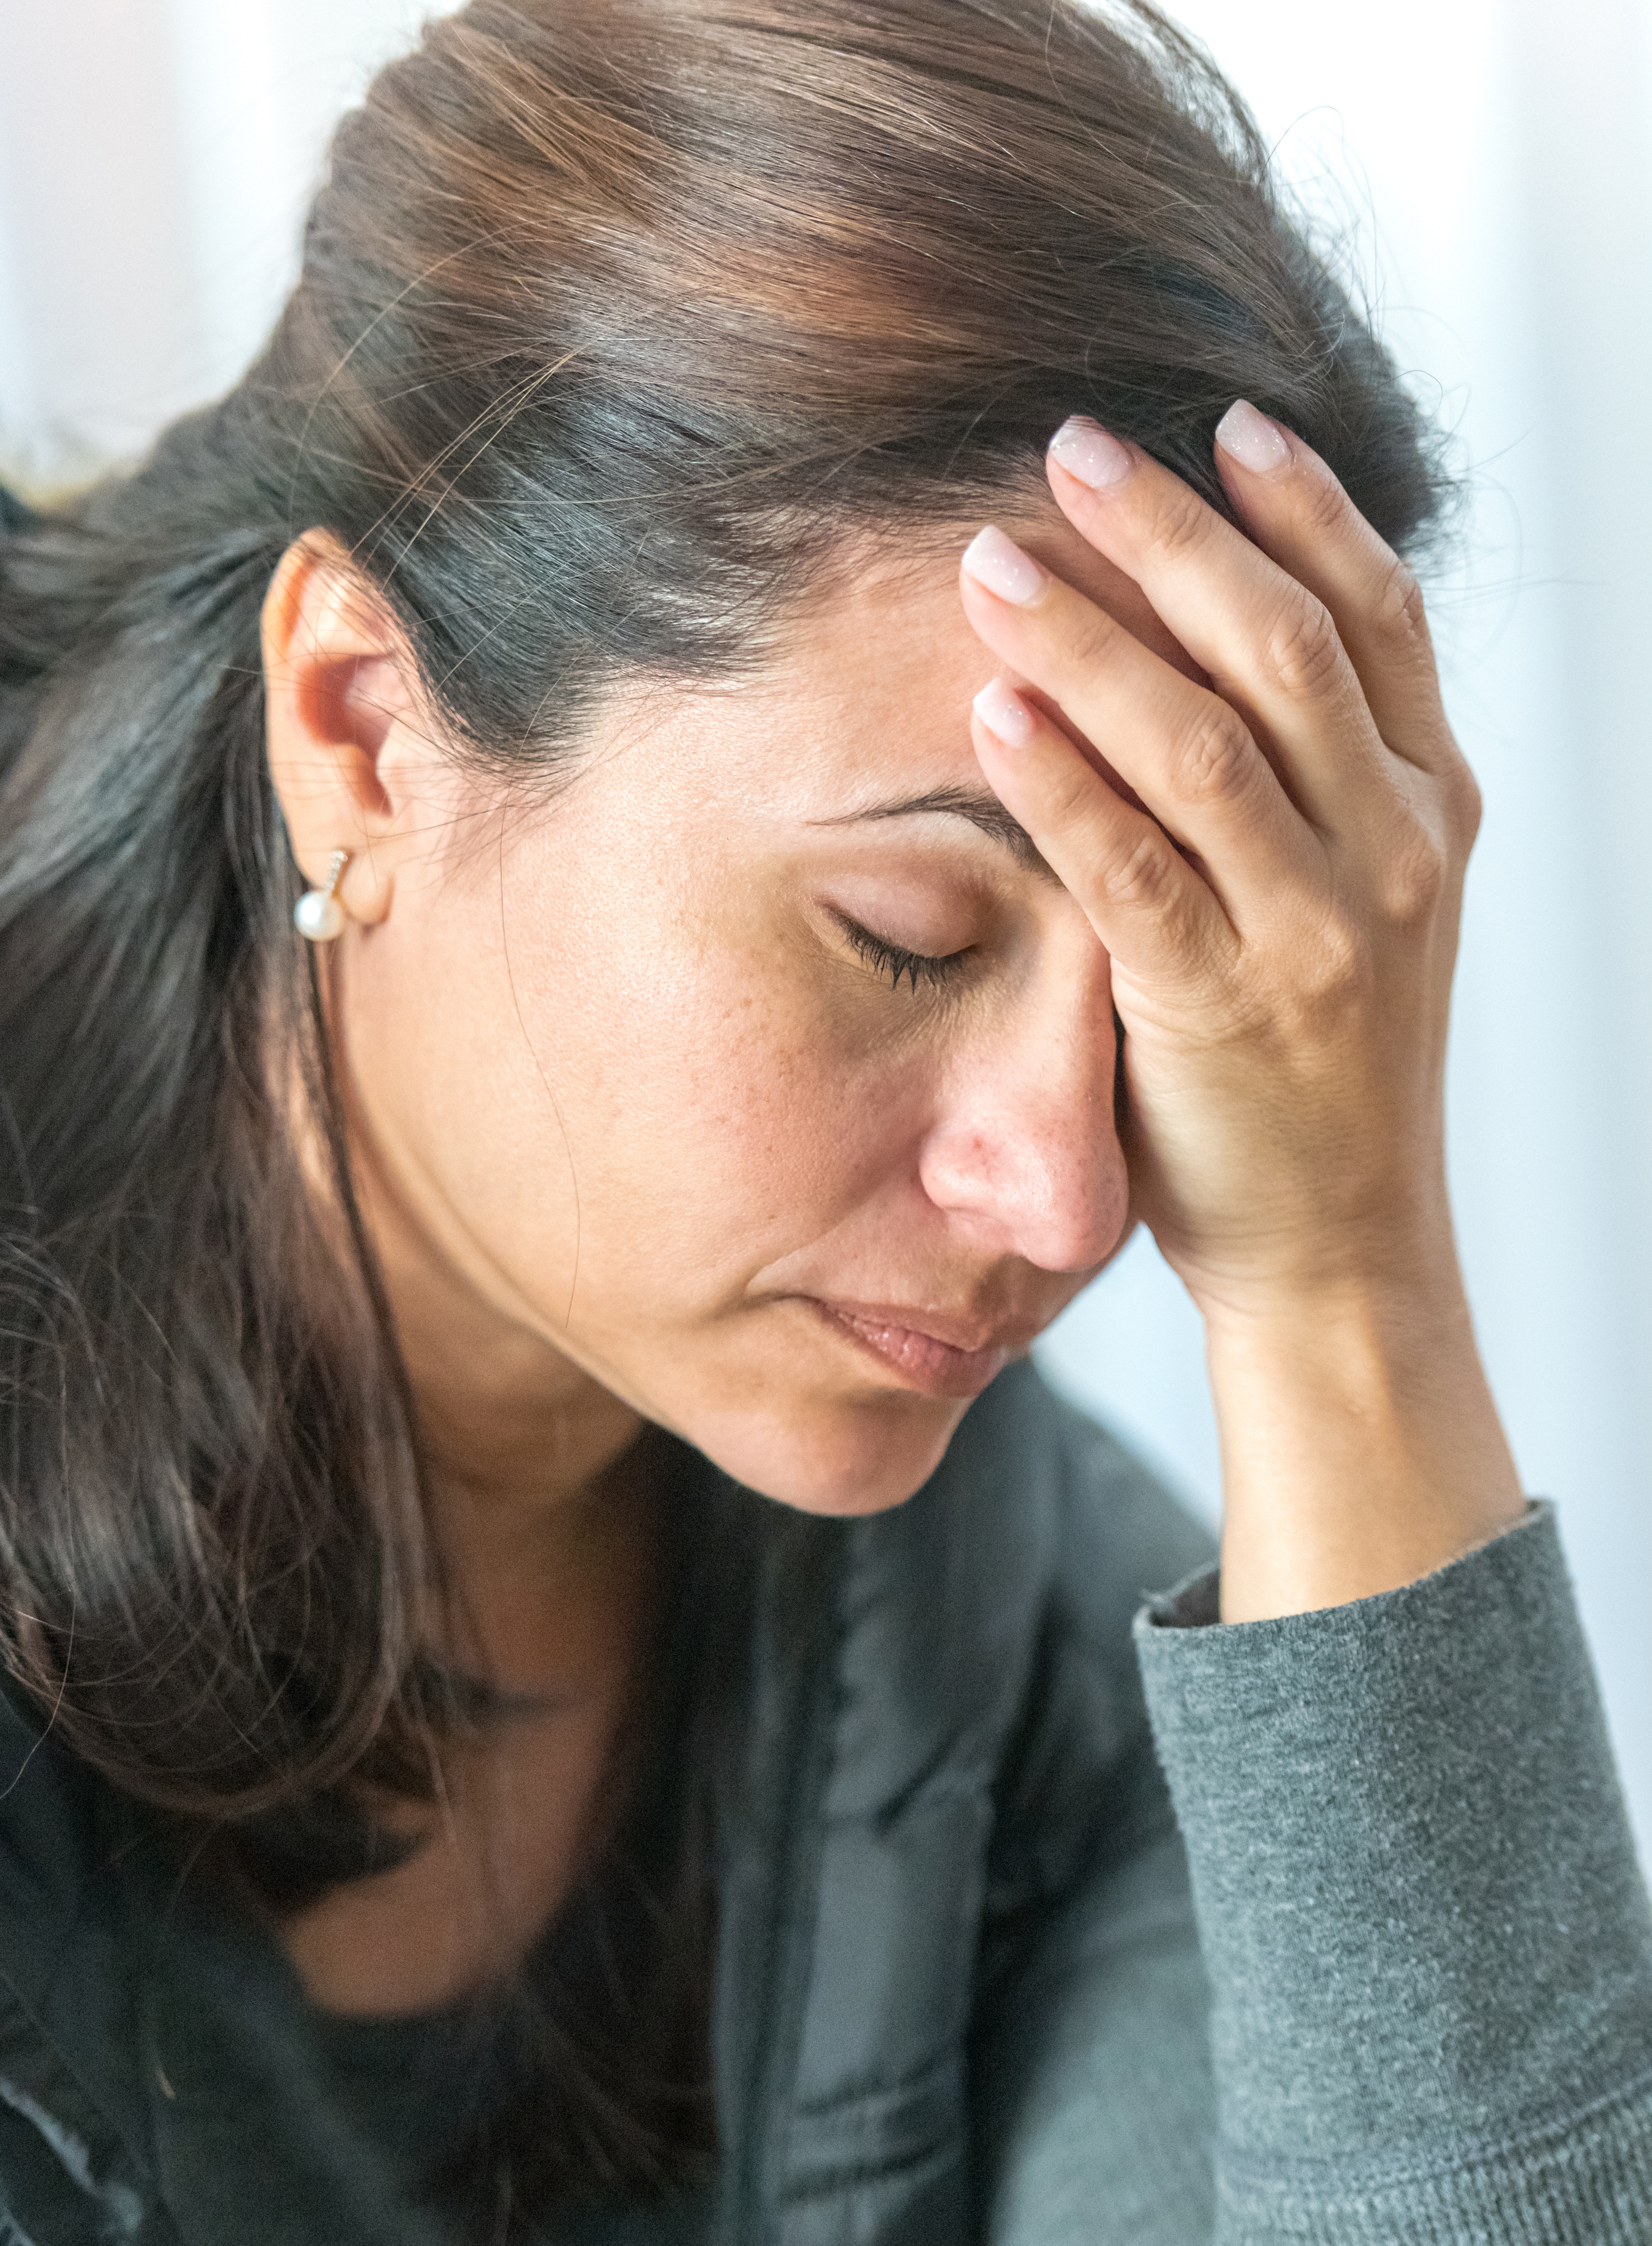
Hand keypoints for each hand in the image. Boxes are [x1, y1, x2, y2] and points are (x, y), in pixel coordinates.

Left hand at [959, 405, 1523, 1616]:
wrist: (1343, 1244)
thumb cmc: (1325, 1067)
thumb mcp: (1364, 907)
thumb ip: (1322, 789)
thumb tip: (1227, 649)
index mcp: (1429, 811)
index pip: (1378, 620)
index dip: (1305, 509)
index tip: (1224, 422)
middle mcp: (1391, 854)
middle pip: (1284, 649)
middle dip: (1176, 536)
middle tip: (1071, 446)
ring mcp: (1316, 933)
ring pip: (1205, 743)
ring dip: (1092, 638)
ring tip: (994, 557)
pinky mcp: (1226, 1007)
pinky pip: (1134, 869)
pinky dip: (1063, 781)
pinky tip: (995, 708)